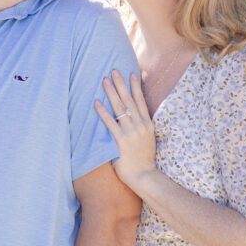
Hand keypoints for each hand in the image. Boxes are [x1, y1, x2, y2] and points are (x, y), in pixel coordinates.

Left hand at [95, 71, 156, 191]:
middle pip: (129, 100)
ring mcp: (131, 132)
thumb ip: (142, 128)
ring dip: (111, 92)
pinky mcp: (121, 140)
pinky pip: (110, 123)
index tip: (132, 74)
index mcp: (148, 124)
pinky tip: (97, 102)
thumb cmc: (144, 160)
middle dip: (121, 84)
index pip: (141, 101)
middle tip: (114, 71)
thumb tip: (134, 119)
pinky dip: (103, 112)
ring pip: (120, 108)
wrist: (144, 175)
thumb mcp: (148, 140)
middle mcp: (140, 125)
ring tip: (104, 80)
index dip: (136, 87)